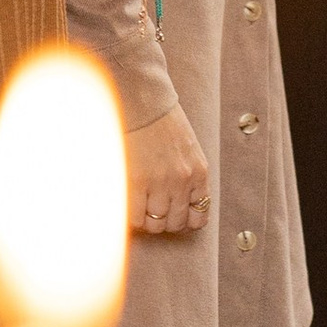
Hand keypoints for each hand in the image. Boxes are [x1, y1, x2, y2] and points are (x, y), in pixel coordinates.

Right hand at [127, 102, 208, 236]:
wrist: (142, 101)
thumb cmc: (162, 121)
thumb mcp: (188, 149)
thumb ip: (188, 176)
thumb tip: (176, 204)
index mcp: (199, 173)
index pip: (198, 217)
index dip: (184, 222)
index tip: (172, 216)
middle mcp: (182, 181)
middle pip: (175, 224)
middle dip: (164, 222)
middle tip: (152, 211)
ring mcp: (159, 183)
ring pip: (155, 225)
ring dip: (146, 221)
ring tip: (138, 208)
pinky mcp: (135, 181)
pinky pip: (135, 217)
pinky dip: (131, 217)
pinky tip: (128, 205)